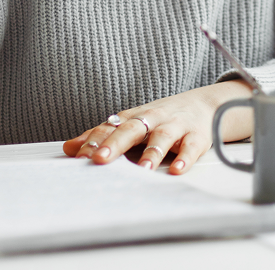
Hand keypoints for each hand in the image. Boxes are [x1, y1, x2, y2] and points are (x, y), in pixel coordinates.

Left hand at [63, 80, 253, 173]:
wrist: (205, 105)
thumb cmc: (162, 118)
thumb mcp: (132, 123)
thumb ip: (102, 135)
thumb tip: (69, 147)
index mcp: (135, 117)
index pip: (111, 126)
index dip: (95, 140)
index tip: (79, 155)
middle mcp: (154, 119)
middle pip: (133, 128)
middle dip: (116, 143)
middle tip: (102, 159)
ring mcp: (176, 126)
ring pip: (162, 137)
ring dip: (152, 152)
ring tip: (142, 169)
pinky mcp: (197, 136)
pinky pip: (191, 147)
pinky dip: (185, 158)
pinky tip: (177, 170)